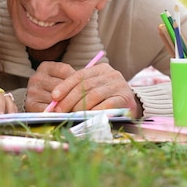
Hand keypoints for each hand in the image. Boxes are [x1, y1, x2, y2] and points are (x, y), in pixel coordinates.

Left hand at [25, 61, 139, 116]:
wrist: (132, 106)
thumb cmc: (108, 98)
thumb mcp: (94, 89)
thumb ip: (79, 91)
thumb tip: (56, 102)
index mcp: (101, 69)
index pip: (79, 75)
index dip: (65, 86)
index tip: (54, 96)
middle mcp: (111, 74)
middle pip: (85, 85)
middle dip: (69, 99)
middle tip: (59, 110)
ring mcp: (119, 86)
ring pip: (94, 95)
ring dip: (79, 107)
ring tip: (70, 115)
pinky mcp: (125, 99)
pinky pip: (106, 105)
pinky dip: (94, 112)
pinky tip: (86, 117)